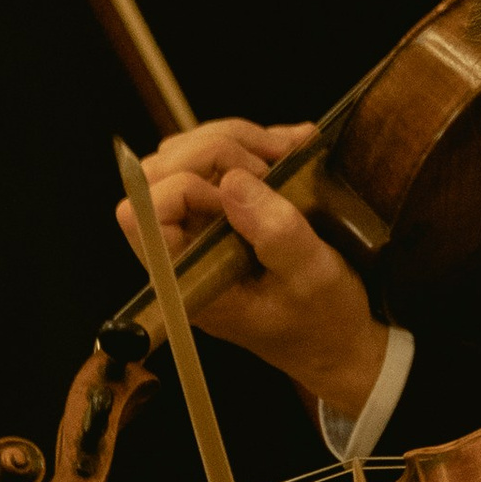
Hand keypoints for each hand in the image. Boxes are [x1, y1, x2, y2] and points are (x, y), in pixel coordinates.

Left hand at [119, 117, 391, 417]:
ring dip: (236, 141)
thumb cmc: (323, 321)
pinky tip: (289, 150)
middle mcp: (182, 251)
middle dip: (217, 148)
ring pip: (182, 154)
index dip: (189, 186)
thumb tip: (232, 182)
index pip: (143, 213)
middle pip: (159, 170)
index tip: (245, 196)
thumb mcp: (314, 278)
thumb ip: (276, 234)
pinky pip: (210, 160)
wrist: (337, 340)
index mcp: (189, 279)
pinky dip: (250, 145)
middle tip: (275, 159)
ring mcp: (197, 229)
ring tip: (288, 152)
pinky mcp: (218, 213)